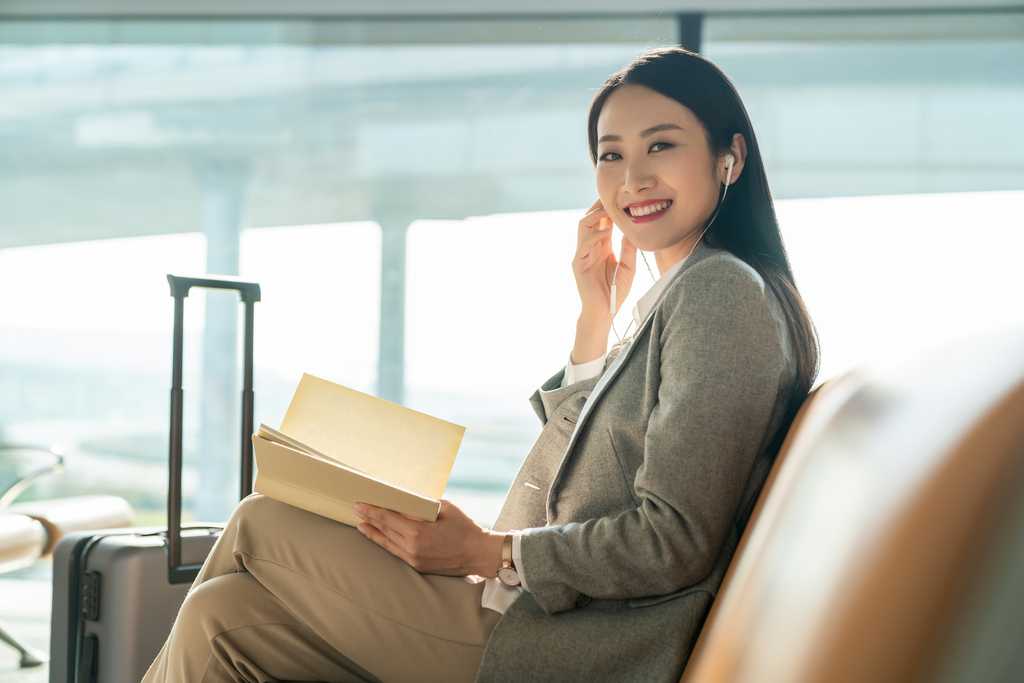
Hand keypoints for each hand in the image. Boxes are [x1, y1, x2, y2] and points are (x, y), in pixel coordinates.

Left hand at [354, 500, 504, 577]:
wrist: (479, 554)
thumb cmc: (465, 528)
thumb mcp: (445, 508)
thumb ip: (423, 506)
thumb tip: (406, 502)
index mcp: (418, 532)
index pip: (388, 518)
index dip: (372, 510)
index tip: (360, 504)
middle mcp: (412, 548)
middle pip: (384, 530)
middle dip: (369, 519)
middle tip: (356, 510)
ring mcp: (414, 560)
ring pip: (387, 544)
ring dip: (373, 533)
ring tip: (361, 525)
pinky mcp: (418, 567)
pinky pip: (397, 553)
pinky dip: (385, 544)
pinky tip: (379, 538)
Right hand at [571, 200, 637, 361]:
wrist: (604, 312)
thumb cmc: (615, 291)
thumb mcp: (628, 267)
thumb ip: (629, 249)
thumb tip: (633, 229)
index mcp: (602, 245)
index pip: (602, 220)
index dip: (608, 208)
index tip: (621, 198)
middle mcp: (590, 247)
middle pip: (590, 218)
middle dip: (599, 206)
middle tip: (613, 197)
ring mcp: (582, 254)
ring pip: (583, 226)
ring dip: (594, 215)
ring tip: (608, 209)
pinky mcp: (577, 264)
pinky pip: (582, 244)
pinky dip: (593, 235)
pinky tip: (606, 231)